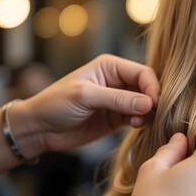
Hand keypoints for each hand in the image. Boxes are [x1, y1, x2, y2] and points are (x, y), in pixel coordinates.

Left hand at [12, 54, 159, 154]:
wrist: (40, 128)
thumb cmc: (55, 104)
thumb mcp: (86, 96)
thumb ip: (118, 99)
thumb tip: (149, 103)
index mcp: (110, 66)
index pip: (142, 73)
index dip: (152, 87)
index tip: (155, 104)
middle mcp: (118, 81)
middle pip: (147, 87)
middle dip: (152, 101)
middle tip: (150, 115)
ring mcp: (119, 100)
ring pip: (145, 104)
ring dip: (147, 113)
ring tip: (136, 122)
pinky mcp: (117, 117)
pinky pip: (138, 117)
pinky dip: (141, 121)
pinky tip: (134, 126)